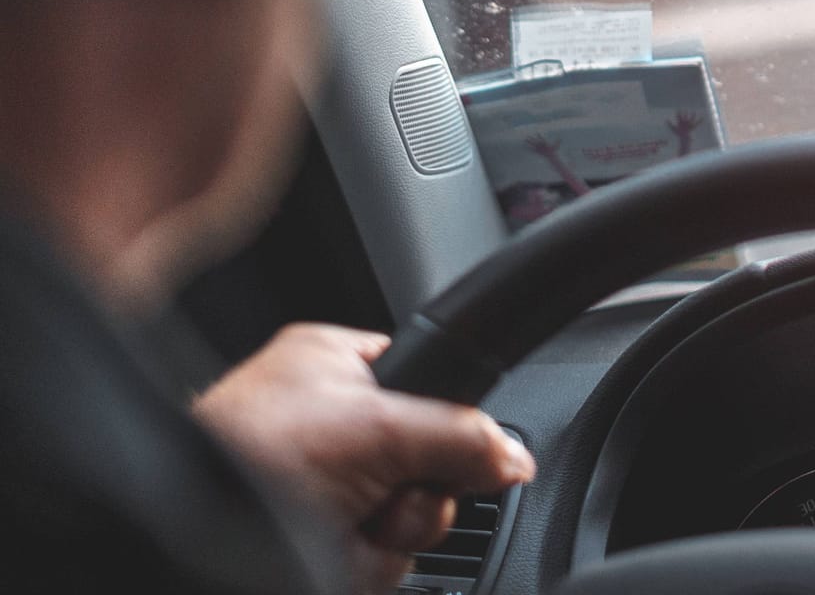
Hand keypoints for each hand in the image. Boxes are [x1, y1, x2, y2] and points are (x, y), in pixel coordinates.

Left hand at [194, 323, 536, 592]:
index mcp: (331, 366)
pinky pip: (380, 554)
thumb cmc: (249, 455)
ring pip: (409, 514)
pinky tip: (337, 550)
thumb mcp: (378, 427)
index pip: (425, 382)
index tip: (451, 445)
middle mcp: (328, 423)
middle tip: (383, 489)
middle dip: (416, 490)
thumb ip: (461, 434)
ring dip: (393, 531)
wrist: (189, 533)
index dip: (443, 417)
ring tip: (351, 524)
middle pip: (427, 459)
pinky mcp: (317, 539)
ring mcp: (322, 487)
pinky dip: (367, 560)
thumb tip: (513, 457)